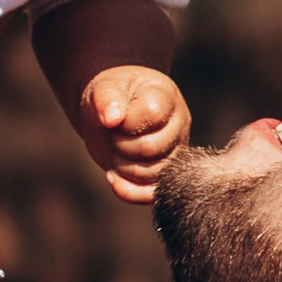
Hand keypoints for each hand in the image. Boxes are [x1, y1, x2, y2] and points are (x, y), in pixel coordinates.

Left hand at [79, 64, 189, 203]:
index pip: (151, 114)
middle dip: (122, 146)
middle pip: (153, 147)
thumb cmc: (111, 96)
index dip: (126, 122)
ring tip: (114, 152)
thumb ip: (106, 97)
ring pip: (155, 174)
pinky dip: (129, 192)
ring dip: (125, 168)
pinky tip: (113, 178)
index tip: (114, 117)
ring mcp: (176, 151)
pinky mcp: (166, 173)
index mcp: (165, 96)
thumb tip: (111, 118)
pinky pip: (153, 193)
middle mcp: (178, 124)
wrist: (112, 112)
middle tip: (112, 136)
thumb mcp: (103, 88)